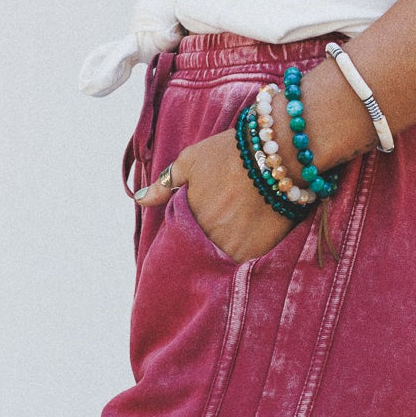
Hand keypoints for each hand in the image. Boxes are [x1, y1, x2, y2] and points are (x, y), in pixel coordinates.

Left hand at [134, 124, 299, 262]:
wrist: (276, 155)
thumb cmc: (229, 153)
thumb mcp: (190, 161)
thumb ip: (163, 185)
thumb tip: (139, 199)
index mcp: (188, 219)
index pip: (181, 237)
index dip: (190, 229)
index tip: (202, 220)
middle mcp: (208, 239)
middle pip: (202, 250)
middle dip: (208, 241)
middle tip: (223, 223)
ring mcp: (233, 249)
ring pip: (223, 259)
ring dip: (226, 250)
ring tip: (238, 230)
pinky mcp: (258, 254)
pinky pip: (246, 263)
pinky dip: (246, 253)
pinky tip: (252, 237)